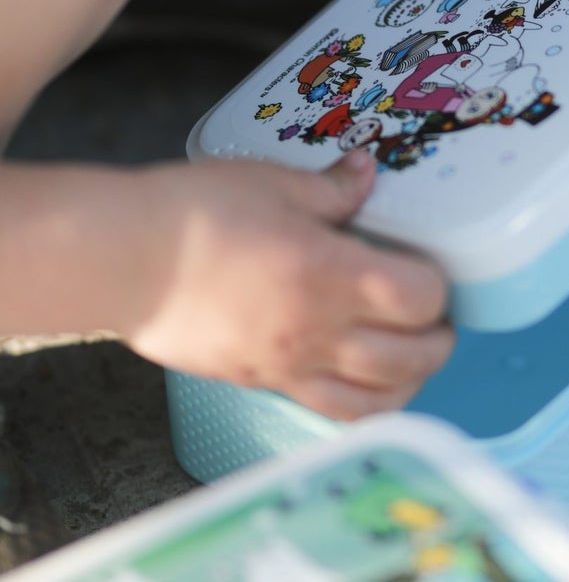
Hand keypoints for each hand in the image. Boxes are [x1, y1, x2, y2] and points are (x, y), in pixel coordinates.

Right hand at [124, 152, 450, 419]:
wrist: (117, 260)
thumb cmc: (190, 214)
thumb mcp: (271, 183)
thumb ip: (331, 189)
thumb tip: (366, 173)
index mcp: (328, 275)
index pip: (419, 299)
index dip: (439, 287)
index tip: (433, 270)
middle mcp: (317, 332)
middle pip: (411, 360)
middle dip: (438, 341)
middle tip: (438, 319)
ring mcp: (287, 366)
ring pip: (374, 403)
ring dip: (407, 384)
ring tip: (410, 356)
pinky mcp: (258, 382)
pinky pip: (324, 408)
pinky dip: (357, 401)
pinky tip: (357, 375)